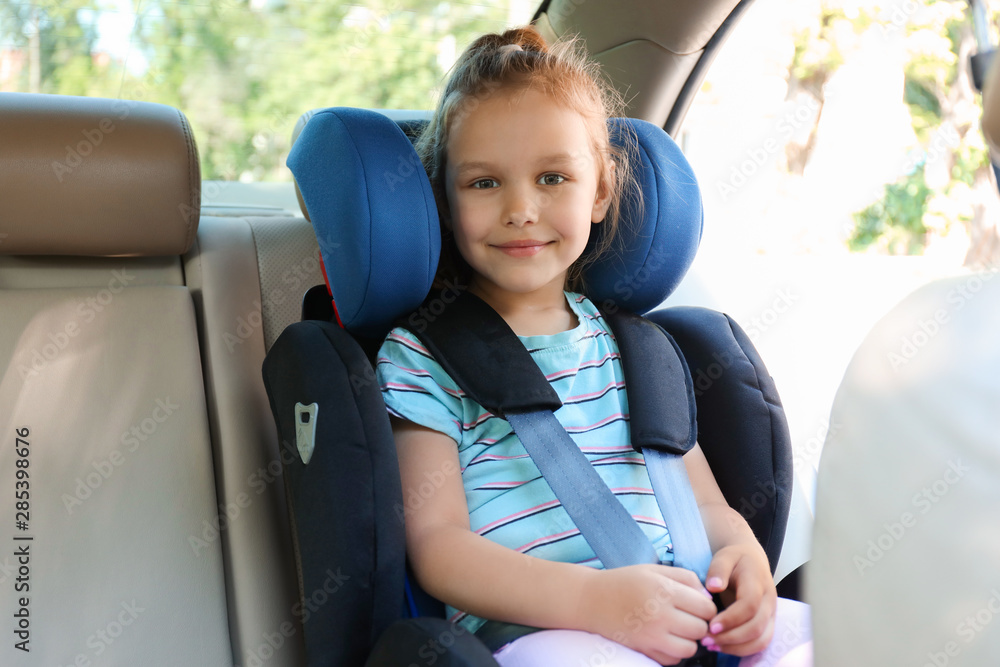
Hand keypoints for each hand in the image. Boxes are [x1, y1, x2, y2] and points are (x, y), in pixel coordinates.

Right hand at [580, 564, 716, 664]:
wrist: (591, 599)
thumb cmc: (625, 581)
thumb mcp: (655, 570)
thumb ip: (687, 578)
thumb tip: (708, 597)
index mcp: (665, 590)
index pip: (706, 608)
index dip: (706, 607)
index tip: (697, 605)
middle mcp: (660, 615)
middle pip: (701, 629)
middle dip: (699, 624)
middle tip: (687, 617)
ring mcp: (651, 635)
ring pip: (690, 649)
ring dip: (688, 640)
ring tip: (677, 629)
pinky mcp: (643, 650)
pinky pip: (672, 660)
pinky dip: (673, 652)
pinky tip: (665, 639)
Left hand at [701, 544, 775, 655]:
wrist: (752, 560)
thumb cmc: (736, 559)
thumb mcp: (724, 556)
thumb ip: (718, 569)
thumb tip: (713, 586)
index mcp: (758, 582)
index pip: (749, 605)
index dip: (731, 618)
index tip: (711, 626)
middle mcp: (769, 601)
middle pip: (756, 627)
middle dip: (731, 638)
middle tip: (706, 639)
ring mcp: (771, 614)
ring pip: (761, 640)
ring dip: (736, 648)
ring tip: (712, 645)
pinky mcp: (767, 624)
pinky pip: (760, 643)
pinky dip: (742, 650)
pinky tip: (721, 647)